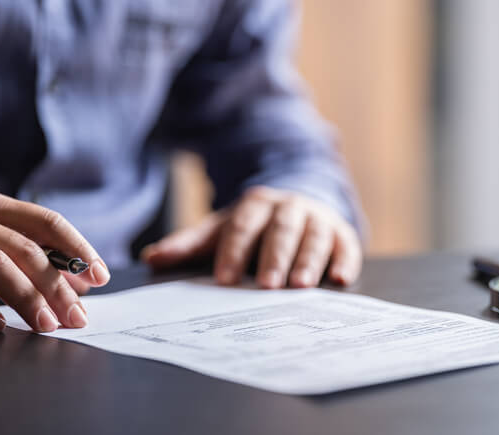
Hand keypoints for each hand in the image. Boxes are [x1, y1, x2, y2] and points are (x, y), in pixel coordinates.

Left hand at [142, 186, 361, 287]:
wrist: (296, 206)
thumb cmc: (253, 228)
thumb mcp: (220, 230)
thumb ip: (189, 245)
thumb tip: (152, 258)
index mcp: (255, 205)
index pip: (241, 227)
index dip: (233, 252)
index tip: (224, 279)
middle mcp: (288, 208)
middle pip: (280, 230)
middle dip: (274, 258)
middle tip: (266, 286)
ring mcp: (318, 219)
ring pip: (314, 237)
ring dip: (309, 261)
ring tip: (301, 286)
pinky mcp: (341, 233)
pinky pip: (346, 245)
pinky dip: (344, 261)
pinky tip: (340, 279)